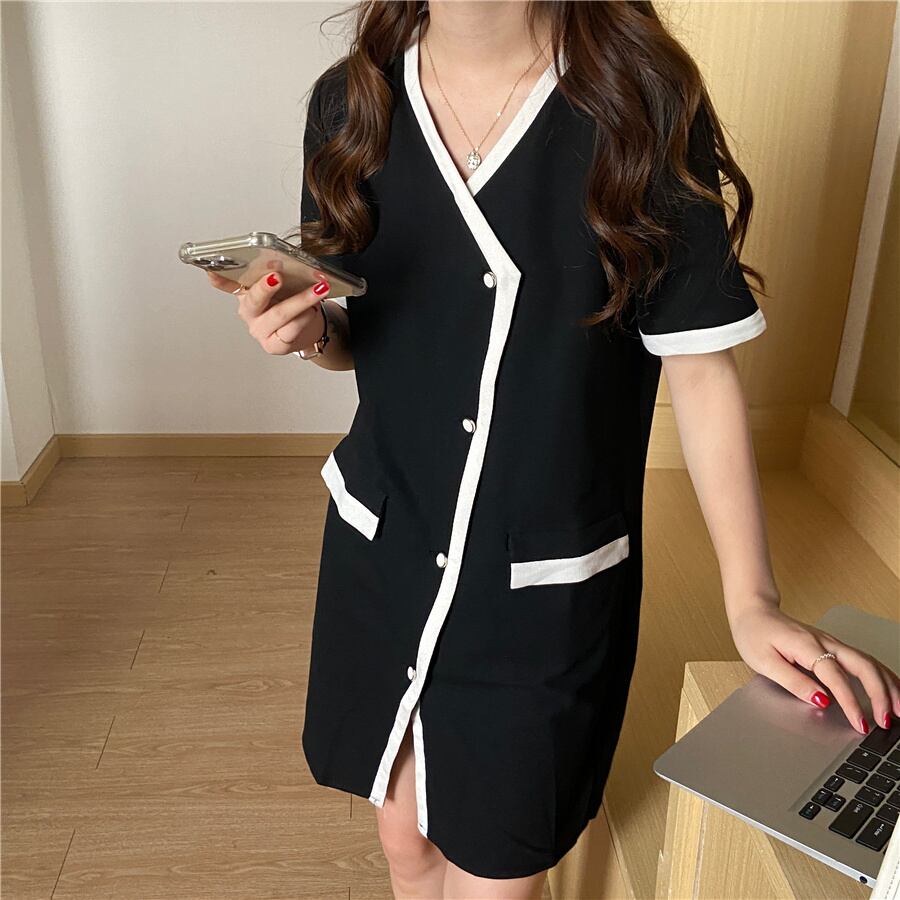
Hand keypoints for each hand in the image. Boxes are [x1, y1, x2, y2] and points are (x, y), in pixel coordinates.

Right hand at [206, 267, 329, 354]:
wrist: (309, 327)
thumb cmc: (291, 301)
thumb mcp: (283, 283)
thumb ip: (275, 272)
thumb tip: (278, 260)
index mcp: (246, 293)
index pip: (227, 283)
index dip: (218, 278)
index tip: (212, 271)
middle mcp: (249, 312)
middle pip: (253, 300)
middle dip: (265, 287)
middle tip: (277, 276)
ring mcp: (260, 330)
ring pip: (278, 315)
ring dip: (300, 300)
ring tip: (318, 289)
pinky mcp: (274, 345)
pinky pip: (290, 330)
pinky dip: (304, 317)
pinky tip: (312, 310)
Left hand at [730, 603, 899, 734]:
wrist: (753, 611)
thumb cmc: (754, 633)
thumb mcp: (763, 661)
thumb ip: (793, 681)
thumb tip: (821, 700)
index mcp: (806, 646)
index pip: (835, 677)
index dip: (850, 702)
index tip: (860, 724)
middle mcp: (825, 642)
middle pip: (863, 666)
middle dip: (881, 695)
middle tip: (887, 721)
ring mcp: (832, 642)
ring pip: (869, 662)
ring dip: (887, 686)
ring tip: (899, 711)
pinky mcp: (833, 646)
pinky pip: (864, 660)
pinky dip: (881, 676)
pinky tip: (891, 689)